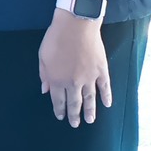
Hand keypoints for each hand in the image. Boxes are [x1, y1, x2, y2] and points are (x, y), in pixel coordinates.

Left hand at [38, 12, 111, 126]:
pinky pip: (105, 87)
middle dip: (74, 115)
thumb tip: (45, 90)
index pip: (58, 100)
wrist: (76, 26)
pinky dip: (106, 96)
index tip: (60, 117)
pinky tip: (107, 104)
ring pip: (90, 99)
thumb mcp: (42, 57)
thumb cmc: (55, 39)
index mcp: (57, 79)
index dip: (59, 109)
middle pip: (74, 103)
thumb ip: (44, 75)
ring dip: (90, 111)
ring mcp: (89, 78)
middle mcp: (73, 83)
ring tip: (90, 120)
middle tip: (75, 124)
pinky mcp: (101, 71)